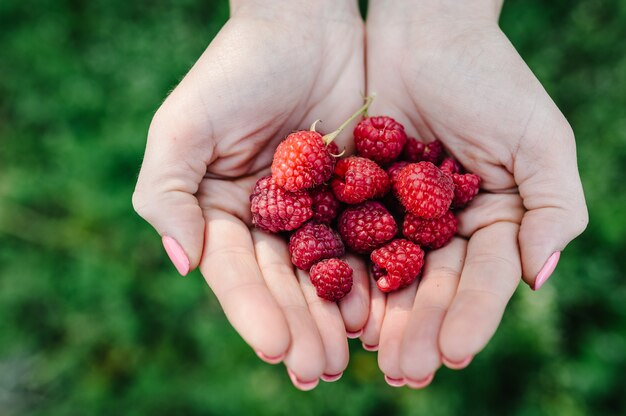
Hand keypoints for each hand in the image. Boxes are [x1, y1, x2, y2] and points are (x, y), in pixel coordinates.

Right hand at [132, 1, 369, 388]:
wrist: (302, 25)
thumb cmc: (235, 69)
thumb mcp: (184, 127)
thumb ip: (167, 194)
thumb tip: (183, 263)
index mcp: (224, 213)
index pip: (237, 271)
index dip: (252, 310)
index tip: (273, 346)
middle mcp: (271, 220)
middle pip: (284, 282)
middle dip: (299, 326)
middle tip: (316, 368)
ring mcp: (316, 211)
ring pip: (327, 272)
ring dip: (337, 314)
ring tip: (350, 353)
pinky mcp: (359, 196)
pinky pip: (368, 240)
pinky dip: (375, 274)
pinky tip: (384, 307)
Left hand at [362, 0, 587, 385]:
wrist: (424, 32)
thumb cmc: (488, 78)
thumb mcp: (538, 138)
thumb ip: (554, 207)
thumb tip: (540, 278)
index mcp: (491, 222)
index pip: (483, 279)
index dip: (471, 316)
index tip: (453, 352)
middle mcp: (443, 228)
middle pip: (432, 286)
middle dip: (419, 328)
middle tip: (403, 371)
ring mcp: (396, 216)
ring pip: (387, 273)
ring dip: (379, 314)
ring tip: (367, 352)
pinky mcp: (353, 199)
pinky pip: (345, 239)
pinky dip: (341, 271)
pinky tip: (332, 303)